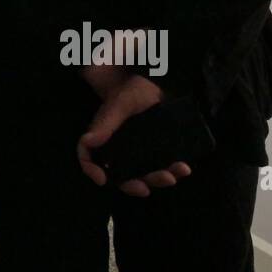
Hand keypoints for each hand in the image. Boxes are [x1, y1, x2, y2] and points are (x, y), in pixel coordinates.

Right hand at [76, 73, 191, 197]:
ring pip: (143, 174)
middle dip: (132, 185)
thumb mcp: (120, 105)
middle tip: (145, 188)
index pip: (89, 156)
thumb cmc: (134, 90)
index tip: (103, 180)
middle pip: (119, 175)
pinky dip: (173, 170)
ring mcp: (140, 150)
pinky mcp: (158, 149)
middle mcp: (120, 148)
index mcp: (105, 137)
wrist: (161, 82)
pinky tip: (183, 167)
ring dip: (156, 179)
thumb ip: (105, 123)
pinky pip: (162, 166)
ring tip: (172, 176)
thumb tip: (88, 141)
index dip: (91, 169)